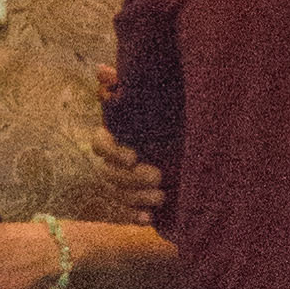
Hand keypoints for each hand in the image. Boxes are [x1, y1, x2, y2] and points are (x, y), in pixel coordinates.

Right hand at [88, 63, 166, 223]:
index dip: (112, 152)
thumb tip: (100, 70)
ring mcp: (125, 182)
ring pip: (119, 194)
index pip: (99, 144)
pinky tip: (149, 219)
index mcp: (116, 135)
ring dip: (136, 198)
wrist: (190, 137)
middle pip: (110, 174)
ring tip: (161, 197)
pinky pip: (128, 212)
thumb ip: (126, 85)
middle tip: (158, 177)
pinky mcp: (137, 199)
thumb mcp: (153, 97)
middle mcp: (116, 160)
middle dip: (131, 179)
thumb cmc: (167, 112)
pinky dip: (136, 216)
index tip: (133, 156)